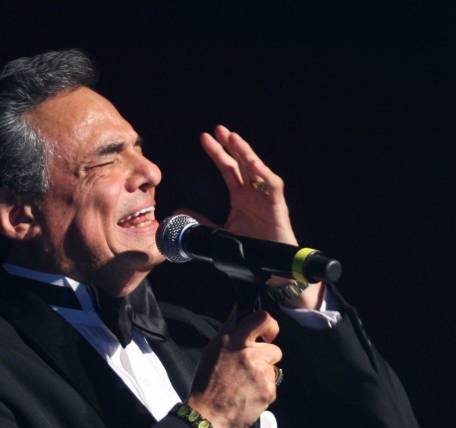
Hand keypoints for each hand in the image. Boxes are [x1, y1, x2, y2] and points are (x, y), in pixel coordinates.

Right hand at [187, 310, 282, 427]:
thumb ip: (228, 330)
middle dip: (266, 358)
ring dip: (264, 375)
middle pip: (275, 349)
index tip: (268, 335)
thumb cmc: (207, 383)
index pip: (263, 319)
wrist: (207, 415)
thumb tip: (238, 310)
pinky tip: (249, 395)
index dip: (271, 326)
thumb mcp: (212, 350)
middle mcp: (249, 354)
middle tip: (250, 369)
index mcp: (233, 341)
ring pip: (274, 369)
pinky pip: (273, 385)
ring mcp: (260, 373)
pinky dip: (264, 391)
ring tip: (246, 385)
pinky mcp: (269, 390)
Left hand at [199, 125, 323, 308]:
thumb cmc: (250, 249)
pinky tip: (252, 163)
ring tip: (233, 138)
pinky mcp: (277, 206)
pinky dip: (263, 173)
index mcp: (240, 197)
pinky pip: (272, 185)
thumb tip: (178, 212)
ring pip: (257, 168)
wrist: (269, 268)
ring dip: (245, 152)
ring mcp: (266, 198)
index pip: (228, 168)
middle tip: (217, 130)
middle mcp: (253, 193)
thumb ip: (200, 222)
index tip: (203, 139)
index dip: (217, 153)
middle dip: (231, 145)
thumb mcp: (219, 233)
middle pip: (241, 162)